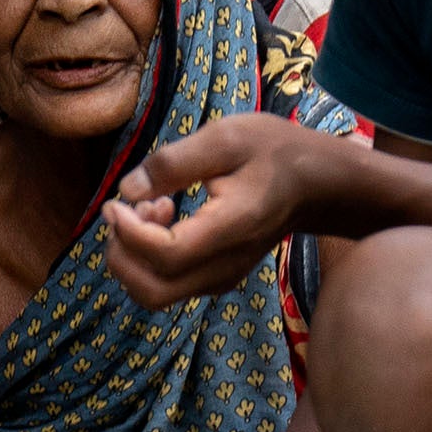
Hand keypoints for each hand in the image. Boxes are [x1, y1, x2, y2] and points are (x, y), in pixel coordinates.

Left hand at [97, 113, 316, 310]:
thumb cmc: (272, 152)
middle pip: (152, 291)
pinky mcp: (216, 278)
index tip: (117, 202)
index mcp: (229, 229)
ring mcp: (221, 277)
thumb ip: (173, 163)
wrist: (313, 183)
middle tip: (125, 211)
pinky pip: (168, 284)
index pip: (165, 255)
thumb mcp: (225, 137)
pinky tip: (166, 215)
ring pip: (155, 293)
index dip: (129, 233)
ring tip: (151, 207)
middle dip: (122, 254)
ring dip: (135, 256)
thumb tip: (127, 190)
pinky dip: (150, 258)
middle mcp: (224, 265)